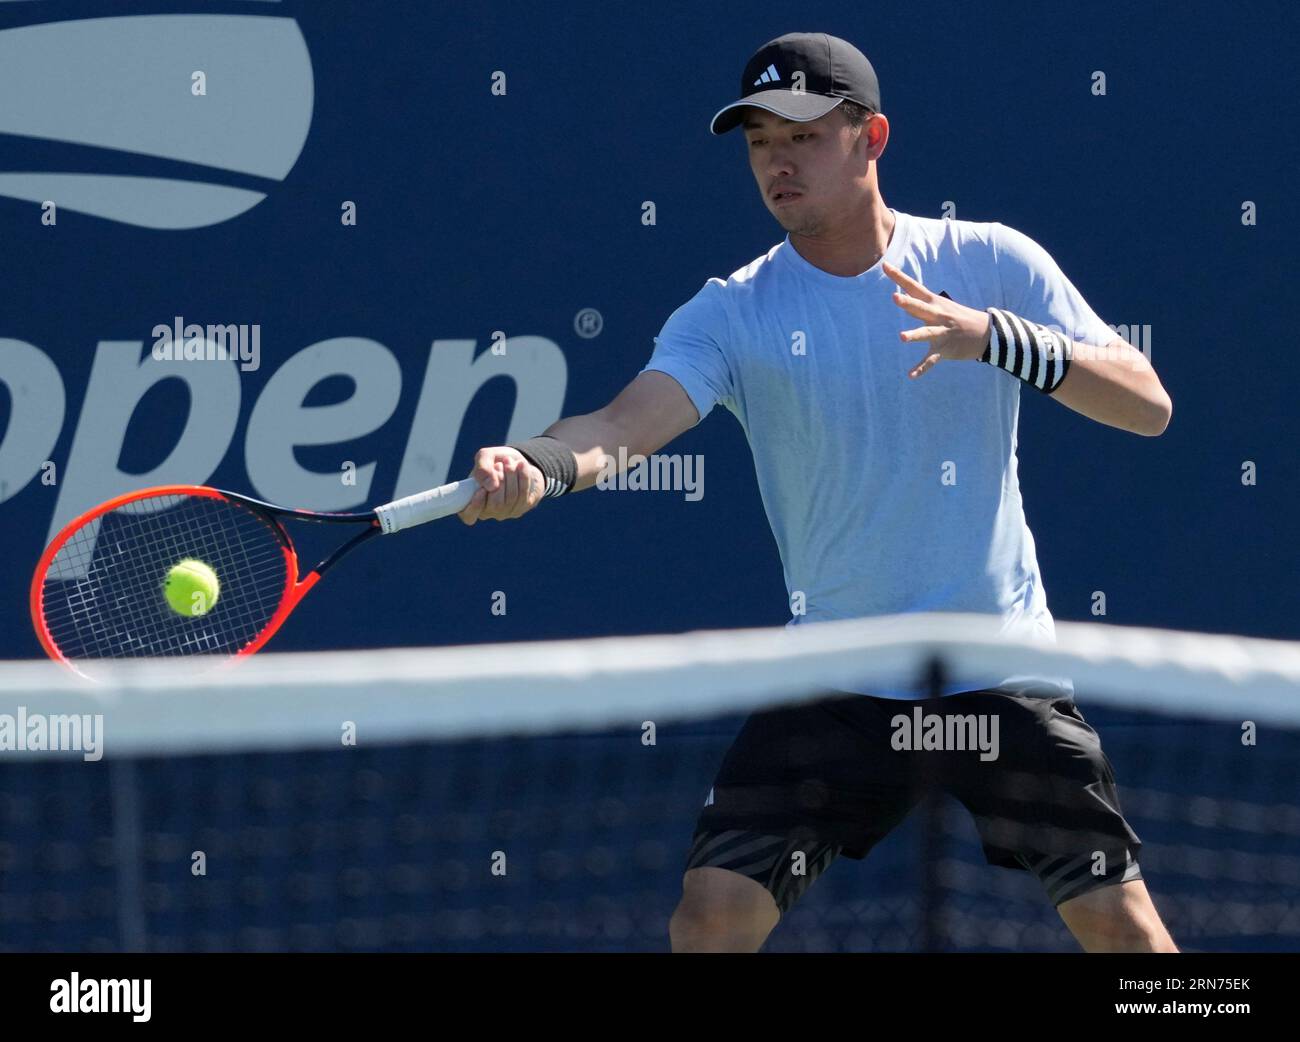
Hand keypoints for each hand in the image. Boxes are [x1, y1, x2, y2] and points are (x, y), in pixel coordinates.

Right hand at [458, 447, 544, 524]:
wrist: (516, 462)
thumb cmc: (495, 461)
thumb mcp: (485, 457)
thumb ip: (482, 468)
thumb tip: (491, 486)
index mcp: (471, 501)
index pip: (468, 516)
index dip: (475, 506)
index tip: (482, 490)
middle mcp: (488, 511)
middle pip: (496, 504)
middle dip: (500, 481)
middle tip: (499, 465)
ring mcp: (505, 512)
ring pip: (511, 498)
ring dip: (511, 476)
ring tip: (509, 461)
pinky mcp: (521, 507)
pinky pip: (524, 495)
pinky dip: (523, 477)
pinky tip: (521, 465)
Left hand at [883, 261, 991, 378]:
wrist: (987, 333)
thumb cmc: (959, 318)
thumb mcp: (942, 307)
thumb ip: (920, 304)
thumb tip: (902, 296)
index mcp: (935, 303)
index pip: (914, 287)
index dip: (899, 277)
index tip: (885, 265)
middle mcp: (938, 316)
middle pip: (920, 308)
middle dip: (907, 303)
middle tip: (894, 297)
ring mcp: (942, 333)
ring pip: (926, 333)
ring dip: (914, 334)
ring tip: (902, 337)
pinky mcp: (945, 349)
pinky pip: (931, 360)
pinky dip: (921, 368)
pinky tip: (910, 375)